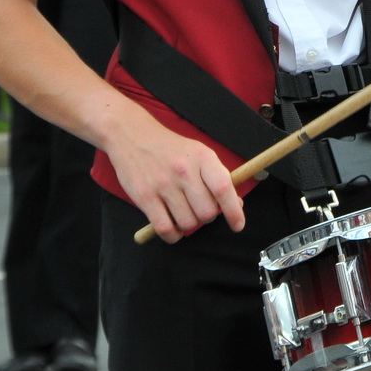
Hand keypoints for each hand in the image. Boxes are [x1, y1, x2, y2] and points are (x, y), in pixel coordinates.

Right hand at [104, 116, 245, 243]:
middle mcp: (184, 171)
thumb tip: (236, 205)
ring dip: (189, 225)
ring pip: (188, 223)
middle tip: (199, 208)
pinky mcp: (145, 197)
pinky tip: (173, 228)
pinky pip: (165, 228)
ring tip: (183, 214)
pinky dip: (172, 235)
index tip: (237, 225)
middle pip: (206, 212)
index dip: (233, 211)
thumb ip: (217, 178)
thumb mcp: (199, 153)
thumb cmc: (170, 148)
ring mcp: (163, 184)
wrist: (132, 135)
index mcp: (202, 158)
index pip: (223, 189)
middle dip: (207, 217)